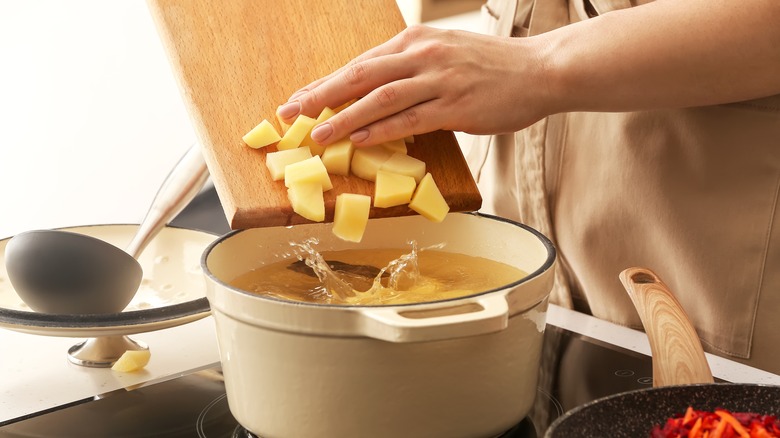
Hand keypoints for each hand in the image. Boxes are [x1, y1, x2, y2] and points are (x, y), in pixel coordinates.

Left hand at [276, 25, 551, 146]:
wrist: (540, 70)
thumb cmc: (493, 67)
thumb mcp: (446, 54)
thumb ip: (412, 69)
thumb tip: (378, 94)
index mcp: (416, 41)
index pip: (362, 63)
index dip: (326, 82)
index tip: (300, 97)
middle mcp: (423, 55)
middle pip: (361, 75)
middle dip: (321, 95)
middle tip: (292, 112)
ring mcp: (439, 79)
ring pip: (380, 97)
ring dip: (343, 116)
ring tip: (317, 134)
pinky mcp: (455, 106)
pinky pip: (410, 120)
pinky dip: (381, 130)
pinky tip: (358, 139)